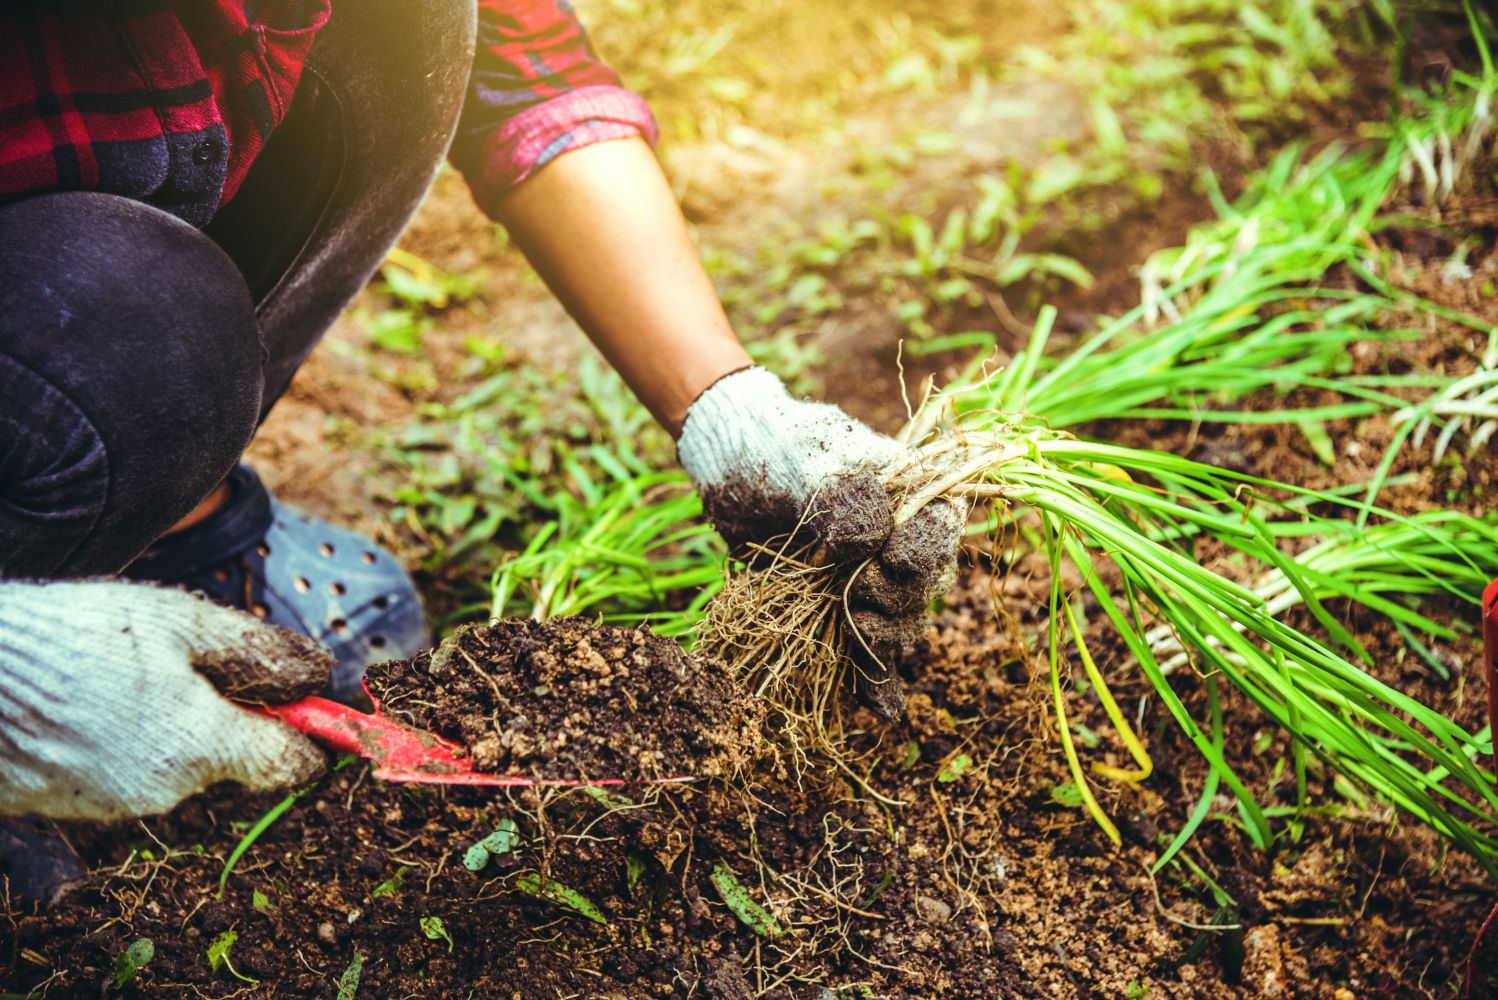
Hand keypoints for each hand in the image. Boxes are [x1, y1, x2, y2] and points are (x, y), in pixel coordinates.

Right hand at [0, 580, 330, 819]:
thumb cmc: (73, 637)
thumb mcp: (180, 622)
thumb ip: (260, 652)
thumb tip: (317, 674)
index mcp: (202, 748)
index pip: (290, 764)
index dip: (306, 728)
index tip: (300, 696)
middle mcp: (164, 791)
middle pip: (229, 755)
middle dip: (225, 710)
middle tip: (181, 654)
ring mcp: (113, 804)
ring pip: (175, 760)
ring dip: (169, 719)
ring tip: (119, 669)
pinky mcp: (70, 804)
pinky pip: (124, 769)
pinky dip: (123, 735)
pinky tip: (88, 694)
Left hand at [677, 367, 964, 715]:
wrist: (725, 460)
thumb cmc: (773, 445)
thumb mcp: (803, 460)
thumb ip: (839, 495)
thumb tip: (872, 538)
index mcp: (910, 490)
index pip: (940, 529)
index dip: (924, 551)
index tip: (890, 559)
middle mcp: (900, 537)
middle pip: (924, 584)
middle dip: (897, 600)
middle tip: (856, 595)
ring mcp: (869, 575)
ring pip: (898, 622)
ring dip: (885, 640)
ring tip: (858, 633)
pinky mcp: (836, 606)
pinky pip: (865, 649)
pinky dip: (873, 679)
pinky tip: (879, 709)